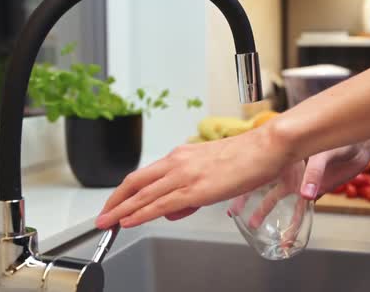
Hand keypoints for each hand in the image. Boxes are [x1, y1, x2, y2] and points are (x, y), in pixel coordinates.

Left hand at [95, 126, 294, 229]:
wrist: (267, 146)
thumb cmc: (248, 156)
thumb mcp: (213, 172)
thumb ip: (192, 190)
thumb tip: (176, 208)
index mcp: (182, 155)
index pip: (144, 174)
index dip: (125, 191)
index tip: (116, 202)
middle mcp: (178, 161)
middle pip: (135, 182)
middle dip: (115, 201)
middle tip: (101, 215)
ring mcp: (186, 174)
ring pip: (143, 195)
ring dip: (121, 210)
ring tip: (107, 223)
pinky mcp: (196, 189)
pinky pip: (160, 204)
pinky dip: (140, 213)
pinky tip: (129, 221)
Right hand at [227, 143, 369, 228]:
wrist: (361, 148)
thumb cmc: (341, 142)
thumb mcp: (323, 155)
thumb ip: (314, 174)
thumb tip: (306, 195)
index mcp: (286, 157)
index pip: (260, 169)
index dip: (244, 180)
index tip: (230, 190)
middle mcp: (289, 170)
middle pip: (263, 186)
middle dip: (246, 199)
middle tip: (234, 213)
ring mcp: (300, 182)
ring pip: (278, 201)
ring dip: (266, 212)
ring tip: (253, 224)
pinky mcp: (314, 192)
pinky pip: (301, 210)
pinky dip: (294, 223)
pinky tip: (288, 234)